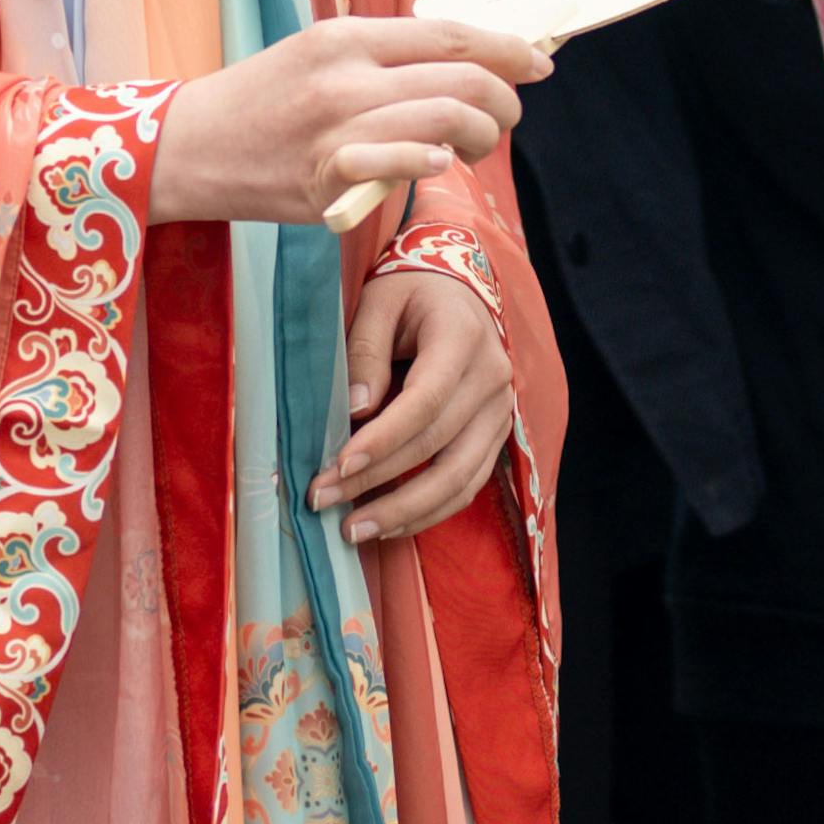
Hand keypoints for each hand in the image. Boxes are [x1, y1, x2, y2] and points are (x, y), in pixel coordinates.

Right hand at [146, 10, 546, 226]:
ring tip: (473, 147)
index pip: (449, 35)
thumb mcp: (320, 54)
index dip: (506, 48)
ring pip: (447, 119)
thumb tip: (462, 67)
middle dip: (504, 101)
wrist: (192, 146)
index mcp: (347, 35)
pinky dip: (434, 162)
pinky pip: (404, 164)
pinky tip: (439, 164)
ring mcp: (339, 126)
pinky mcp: (329, 178)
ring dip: (481, 136)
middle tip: (505, 117)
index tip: (540, 60)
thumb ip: (384, 58)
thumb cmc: (263, 99)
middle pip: (462, 79)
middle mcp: (347, 74)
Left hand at [314, 253, 527, 539]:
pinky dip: (429, 512)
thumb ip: (365, 351)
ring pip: (458, 478)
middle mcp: (492, 379)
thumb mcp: (379, 302)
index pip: (425, 400)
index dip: (383, 439)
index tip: (339, 465)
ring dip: (404, 511)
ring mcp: (499, 412)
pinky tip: (388, 524)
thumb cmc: (410, 293)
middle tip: (323, 501)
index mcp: (463, 337)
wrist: (457, 293)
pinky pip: (468, 486)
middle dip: (377, 481)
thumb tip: (355, 412)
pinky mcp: (496, 436)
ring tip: (353, 530)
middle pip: (436, 444)